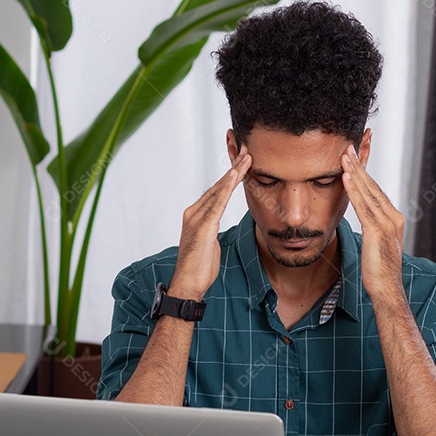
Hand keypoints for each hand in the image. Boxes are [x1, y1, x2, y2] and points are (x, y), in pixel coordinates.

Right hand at [170, 150, 250, 298]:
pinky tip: (236, 175)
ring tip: (247, 157)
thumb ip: (211, 230)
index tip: (243, 162)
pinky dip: (227, 187)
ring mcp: (196, 218)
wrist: (188, 284)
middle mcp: (194, 213)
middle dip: (234, 168)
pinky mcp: (202, 226)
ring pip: (219, 190)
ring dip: (234, 172)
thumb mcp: (210, 244)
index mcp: (196, 216)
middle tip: (248, 151)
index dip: (230, 177)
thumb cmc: (199, 268)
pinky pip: (217, 202)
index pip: (216, 192)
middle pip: (218, 186)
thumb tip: (215, 224)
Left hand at [341, 145, 405, 301]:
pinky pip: (364, 206)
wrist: (387, 290)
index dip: (363, 173)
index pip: (376, 190)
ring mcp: (387, 224)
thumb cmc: (379, 271)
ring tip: (343, 156)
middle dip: (359, 165)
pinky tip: (346, 178)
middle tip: (347, 146)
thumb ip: (373, 228)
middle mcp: (393, 217)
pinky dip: (354, 190)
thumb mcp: (377, 244)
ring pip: (368, 192)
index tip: (352, 157)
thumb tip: (365, 220)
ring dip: (355, 172)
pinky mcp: (378, 231)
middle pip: (373, 186)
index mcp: (394, 218)